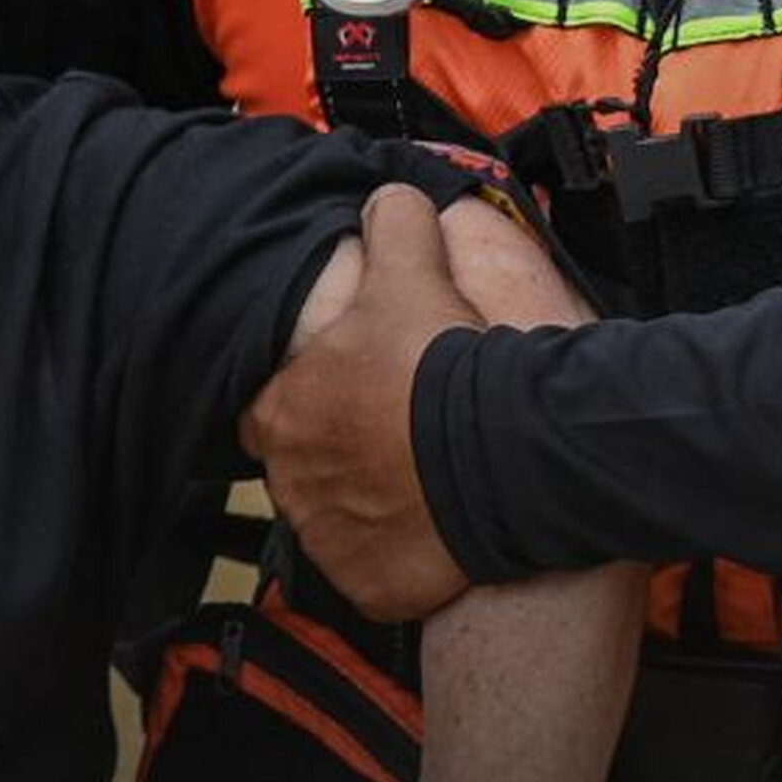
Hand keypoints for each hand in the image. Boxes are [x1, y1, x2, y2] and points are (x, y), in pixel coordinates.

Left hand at [244, 187, 482, 618]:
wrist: (511, 451)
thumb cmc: (450, 366)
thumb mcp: (414, 275)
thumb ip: (390, 229)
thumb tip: (386, 198)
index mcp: (278, 410)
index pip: (271, 406)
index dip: (313, 399)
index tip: (358, 397)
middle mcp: (287, 479)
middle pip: (299, 466)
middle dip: (337, 455)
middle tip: (394, 441)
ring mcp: (324, 537)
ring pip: (332, 518)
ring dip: (366, 503)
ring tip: (420, 483)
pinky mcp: (367, 583)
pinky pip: (370, 573)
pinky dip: (395, 557)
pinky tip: (433, 531)